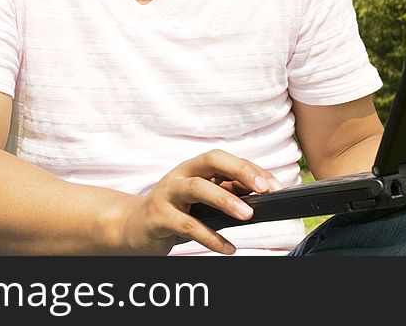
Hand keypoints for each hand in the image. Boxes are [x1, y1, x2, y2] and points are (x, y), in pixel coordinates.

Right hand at [119, 149, 280, 255]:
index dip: (249, 168)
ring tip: (247, 216)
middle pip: (211, 161)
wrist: (132, 227)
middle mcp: (179, 175)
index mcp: (192, 167)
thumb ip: (224, 191)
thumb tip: (258, 192)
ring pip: (197, 188)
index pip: (224, 158)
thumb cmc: (173, 211)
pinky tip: (228, 247)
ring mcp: (167, 194)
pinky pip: (187, 226)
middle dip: (240, 172)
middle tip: (264, 190)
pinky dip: (210, 237)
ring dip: (225, 200)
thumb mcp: (199, 199)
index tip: (273, 184)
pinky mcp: (158, 218)